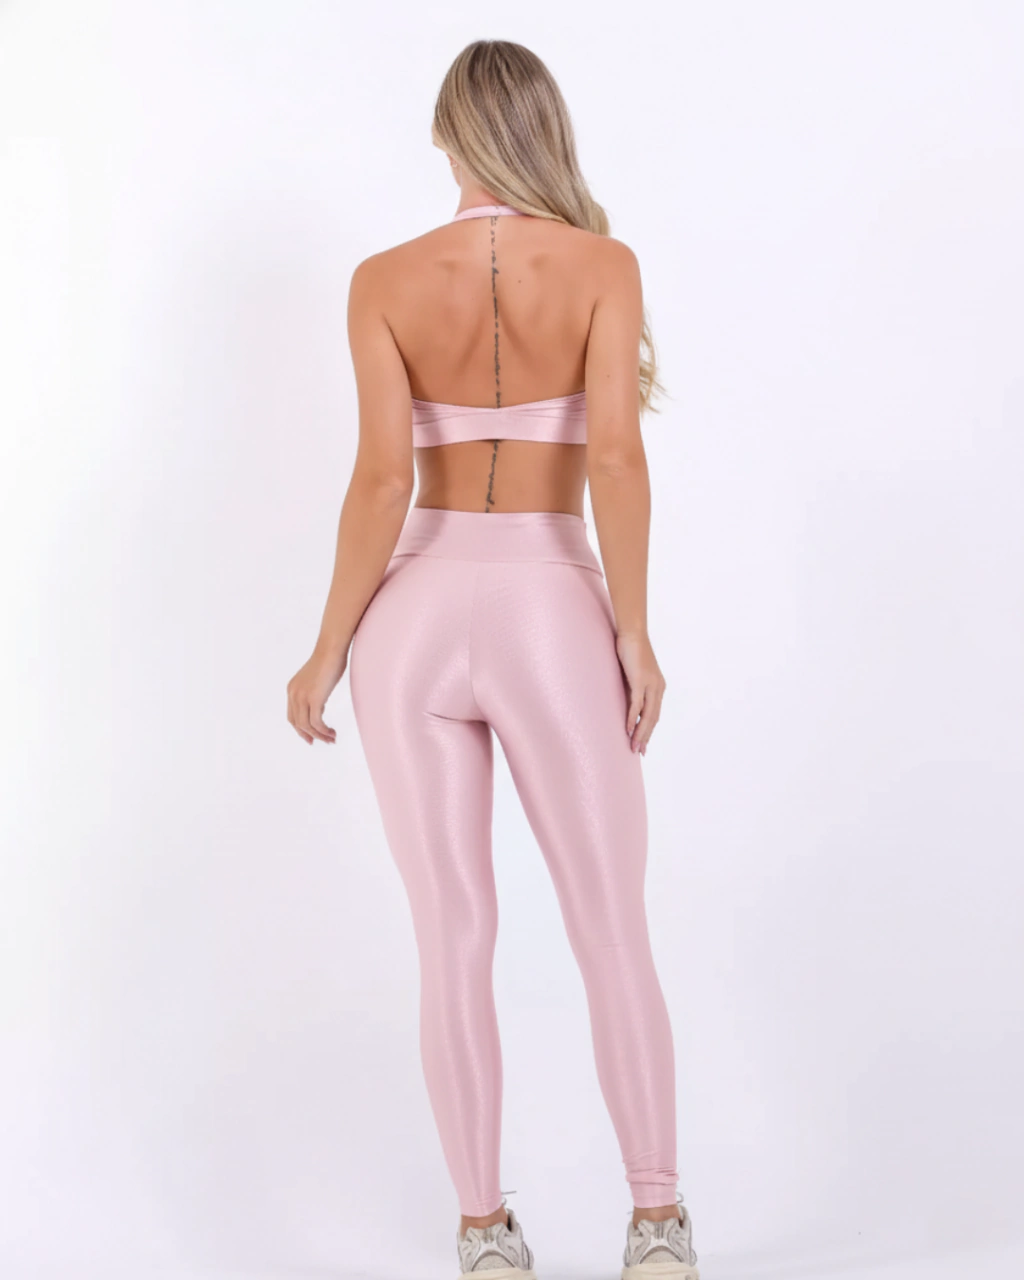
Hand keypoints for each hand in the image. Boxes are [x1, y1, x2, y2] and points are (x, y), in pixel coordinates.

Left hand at [286, 641, 347, 744]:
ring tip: (332, 738)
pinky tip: (332, 732)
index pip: (292, 716)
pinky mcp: (314, 699)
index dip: (301, 730)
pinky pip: (316, 722)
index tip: (312, 737)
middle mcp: (293, 694)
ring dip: (319, 735)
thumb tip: (319, 704)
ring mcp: (302, 697)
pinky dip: (324, 731)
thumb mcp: (316, 679)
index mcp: (292, 689)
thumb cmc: (329, 659)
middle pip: (297, 724)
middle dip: (310, 735)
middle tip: (324, 741)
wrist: (332, 649)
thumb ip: (314, 692)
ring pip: (306, 726)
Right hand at [615, 631, 665, 754]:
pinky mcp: (640, 681)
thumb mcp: (634, 673)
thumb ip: (633, 688)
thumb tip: (627, 701)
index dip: (648, 730)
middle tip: (639, 752)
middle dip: (646, 736)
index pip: (654, 714)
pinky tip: (627, 729)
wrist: (633, 633)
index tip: (642, 744)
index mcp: (658, 687)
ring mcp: (650, 685)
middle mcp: (657, 688)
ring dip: (640, 732)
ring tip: (634, 746)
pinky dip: (632, 719)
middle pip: (653, 719)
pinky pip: (637, 705)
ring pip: (647, 715)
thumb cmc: (631, 651)